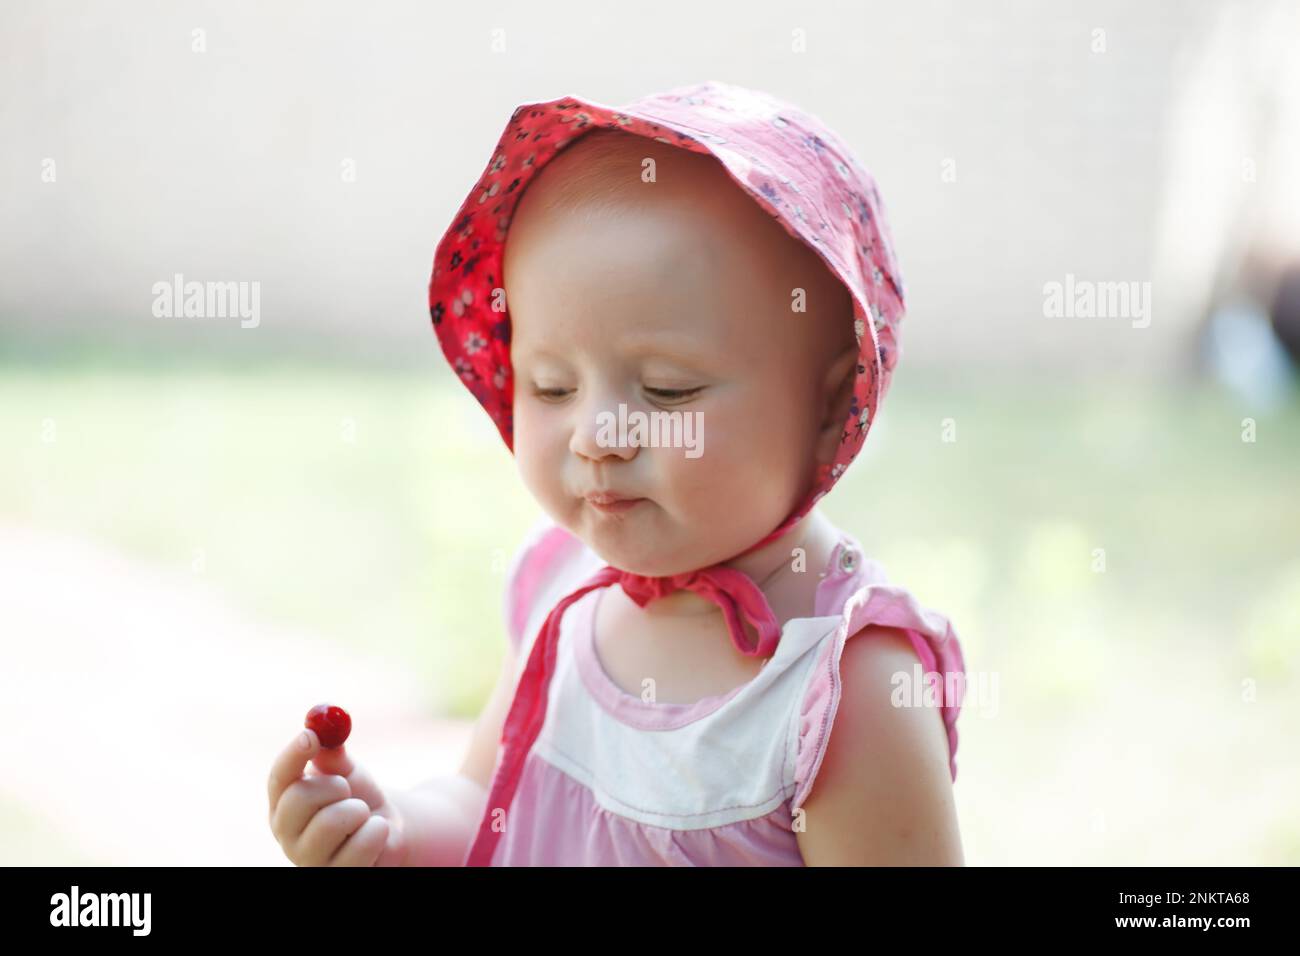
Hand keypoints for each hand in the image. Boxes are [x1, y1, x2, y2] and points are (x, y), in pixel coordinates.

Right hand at [268, 727, 407, 865]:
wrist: (387, 829)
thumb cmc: (359, 797)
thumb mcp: (348, 771)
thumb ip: (334, 756)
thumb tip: (323, 732)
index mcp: (284, 803)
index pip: (278, 778)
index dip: (292, 755)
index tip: (311, 735)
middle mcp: (287, 834)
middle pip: (297, 799)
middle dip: (332, 785)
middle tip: (347, 786)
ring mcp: (309, 860)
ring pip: (330, 822)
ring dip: (358, 809)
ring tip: (363, 814)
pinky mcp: (335, 876)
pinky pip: (358, 846)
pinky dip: (376, 831)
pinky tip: (376, 834)